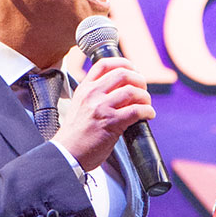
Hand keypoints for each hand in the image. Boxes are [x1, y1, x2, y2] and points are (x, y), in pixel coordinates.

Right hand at [54, 56, 155, 170]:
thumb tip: (121, 92)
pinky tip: (148, 115)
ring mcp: (102, 107)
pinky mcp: (111, 122)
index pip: (105, 64)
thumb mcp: (80, 106)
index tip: (133, 70)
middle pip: (123, 74)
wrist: (67, 153)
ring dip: (145, 97)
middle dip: (139, 80)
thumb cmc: (75, 135)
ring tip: (146, 104)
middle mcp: (93, 94)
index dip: (124, 63)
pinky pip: (136, 110)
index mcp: (85, 88)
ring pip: (132, 91)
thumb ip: (95, 96)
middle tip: (143, 90)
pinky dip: (147, 111)